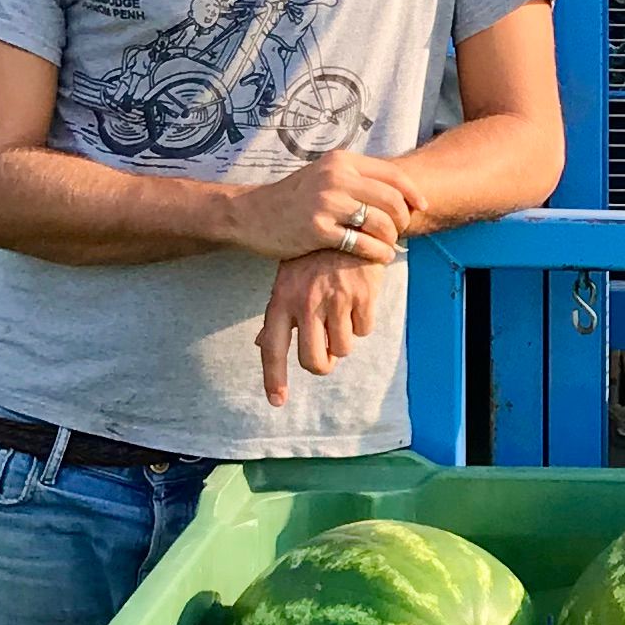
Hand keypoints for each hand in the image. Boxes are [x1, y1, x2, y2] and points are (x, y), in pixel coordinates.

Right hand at [222, 149, 424, 264]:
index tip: (421, 207)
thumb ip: (356, 178)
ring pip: (380, 223)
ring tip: (388, 247)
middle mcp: (335, 177)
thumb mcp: (324, 175)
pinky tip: (379, 256)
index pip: (392, 174)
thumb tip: (396, 190)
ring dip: (391, 239)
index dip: (412, 193)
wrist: (252, 214)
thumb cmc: (294, 198)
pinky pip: (362, 244)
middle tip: (399, 232)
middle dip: (403, 220)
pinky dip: (377, 253)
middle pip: (391, 200)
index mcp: (341, 161)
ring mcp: (326, 203)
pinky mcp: (317, 230)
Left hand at [258, 252, 384, 403]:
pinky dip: (364, 321)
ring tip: (344, 311)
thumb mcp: (288, 277)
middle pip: (314, 360)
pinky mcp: (362, 297)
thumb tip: (260, 344)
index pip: (272, 346)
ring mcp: (335, 300)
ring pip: (343, 348)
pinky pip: (365, 330)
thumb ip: (278, 312)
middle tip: (329, 352)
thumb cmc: (315, 254)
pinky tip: (359, 298)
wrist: (352, 222)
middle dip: (324, 363)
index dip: (274, 377)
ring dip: (346, 338)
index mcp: (282, 298)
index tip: (277, 401)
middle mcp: (306, 302)